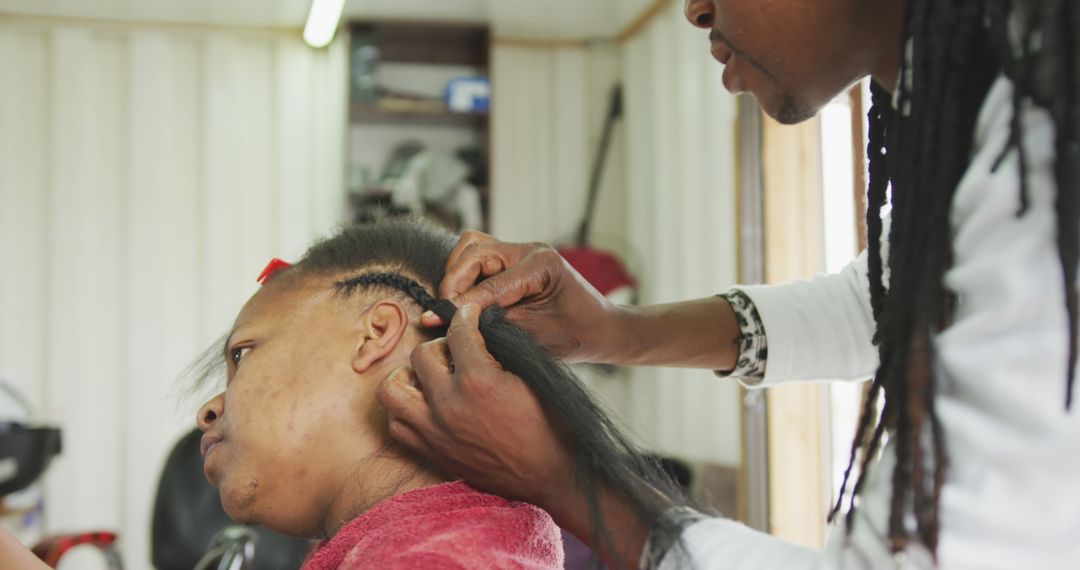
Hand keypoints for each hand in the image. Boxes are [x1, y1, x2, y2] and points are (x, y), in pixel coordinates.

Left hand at [377, 304, 574, 507]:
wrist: (551, 474)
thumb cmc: (548, 424)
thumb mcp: (529, 378)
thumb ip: (497, 352)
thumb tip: (476, 332)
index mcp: (478, 380)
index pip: (457, 331)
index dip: (465, 316)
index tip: (470, 315)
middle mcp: (449, 405)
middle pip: (420, 354)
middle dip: (440, 345)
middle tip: (456, 350)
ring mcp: (436, 432)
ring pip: (392, 389)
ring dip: (408, 376)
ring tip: (430, 376)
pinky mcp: (432, 453)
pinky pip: (397, 425)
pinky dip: (405, 409)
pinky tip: (426, 404)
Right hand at [419, 231, 616, 362]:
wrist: (602, 330)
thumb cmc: (577, 335)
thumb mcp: (536, 336)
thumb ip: (495, 325)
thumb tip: (453, 323)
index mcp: (542, 264)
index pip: (490, 282)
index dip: (462, 304)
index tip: (436, 320)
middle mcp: (529, 250)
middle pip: (474, 250)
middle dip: (453, 280)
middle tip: (442, 312)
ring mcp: (521, 252)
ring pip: (472, 247)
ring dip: (455, 273)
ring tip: (450, 305)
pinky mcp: (513, 260)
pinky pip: (479, 257)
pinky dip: (463, 274)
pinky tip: (460, 299)